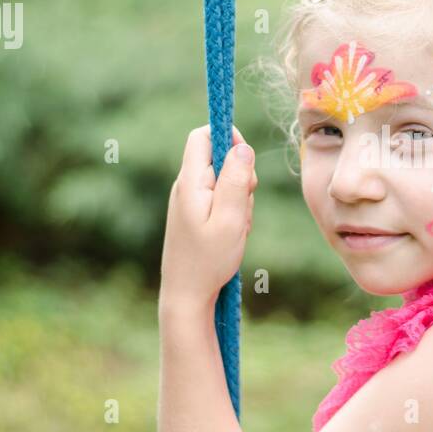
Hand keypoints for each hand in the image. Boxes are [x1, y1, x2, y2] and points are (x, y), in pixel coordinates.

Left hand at [160, 124, 257, 307]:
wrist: (187, 295)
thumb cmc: (208, 260)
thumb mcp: (231, 219)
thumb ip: (237, 180)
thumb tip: (242, 146)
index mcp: (190, 182)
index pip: (202, 136)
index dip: (227, 136)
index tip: (246, 160)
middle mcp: (186, 187)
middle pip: (218, 157)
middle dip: (241, 175)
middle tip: (245, 206)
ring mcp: (190, 201)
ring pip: (224, 181)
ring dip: (240, 198)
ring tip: (237, 228)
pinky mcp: (195, 215)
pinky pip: (220, 200)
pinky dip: (233, 212)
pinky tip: (232, 235)